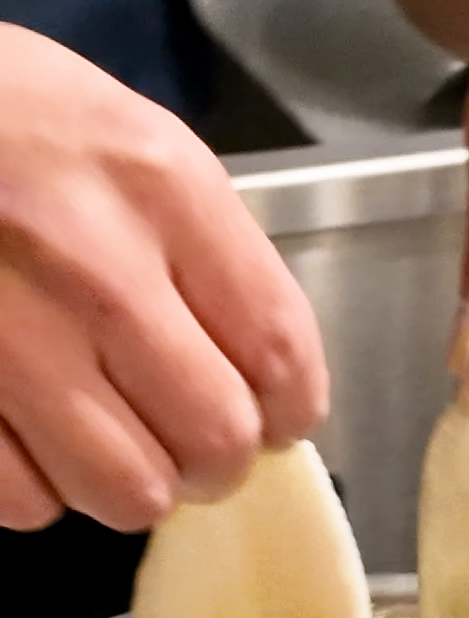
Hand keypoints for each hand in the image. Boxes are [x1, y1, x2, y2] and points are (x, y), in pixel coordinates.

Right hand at [0, 25, 327, 529]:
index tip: (275, 416)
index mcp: (161, 191)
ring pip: (128, 490)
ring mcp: (8, 337)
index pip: (278, 348)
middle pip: (216, 437)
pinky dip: (38, 488)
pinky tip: (30, 434)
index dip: (290, 408)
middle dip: (216, 456)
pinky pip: (25, 502)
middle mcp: (94, 268)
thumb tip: (260, 373)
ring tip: (108, 440)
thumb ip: (203, 250)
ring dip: (131, 481)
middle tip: (187, 435)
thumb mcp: (130, 141)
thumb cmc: (6, 116)